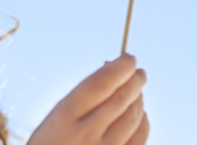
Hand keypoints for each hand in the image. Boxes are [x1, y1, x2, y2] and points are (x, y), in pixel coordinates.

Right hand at [27, 54, 148, 144]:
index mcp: (65, 115)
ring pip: (134, 117)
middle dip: (134, 81)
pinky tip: (141, 115)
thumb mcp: (53, 121)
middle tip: (140, 72)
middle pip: (122, 98)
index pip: (101, 82)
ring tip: (138, 91)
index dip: (119, 67)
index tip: (128, 59)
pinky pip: (140, 139)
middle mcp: (87, 132)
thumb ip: (80, 102)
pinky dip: (144, 122)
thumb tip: (110, 75)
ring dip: (139, 100)